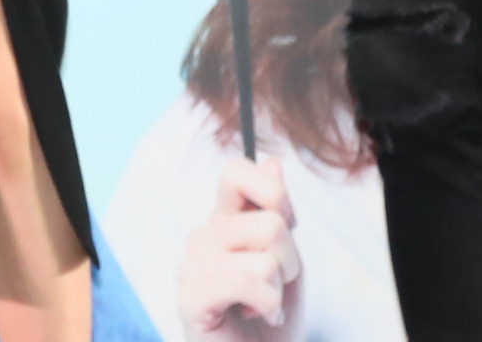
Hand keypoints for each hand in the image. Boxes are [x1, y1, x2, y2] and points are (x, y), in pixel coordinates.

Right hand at [180, 155, 303, 335]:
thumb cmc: (269, 321)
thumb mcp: (286, 262)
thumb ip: (277, 214)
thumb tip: (273, 160)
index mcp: (223, 222)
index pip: (238, 172)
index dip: (275, 194)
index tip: (286, 229)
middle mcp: (203, 237)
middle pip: (271, 223)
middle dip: (290, 262)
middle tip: (274, 286)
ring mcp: (193, 266)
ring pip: (265, 257)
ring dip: (279, 290)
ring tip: (263, 305)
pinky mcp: (191, 297)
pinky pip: (245, 281)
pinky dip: (268, 304)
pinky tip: (257, 314)